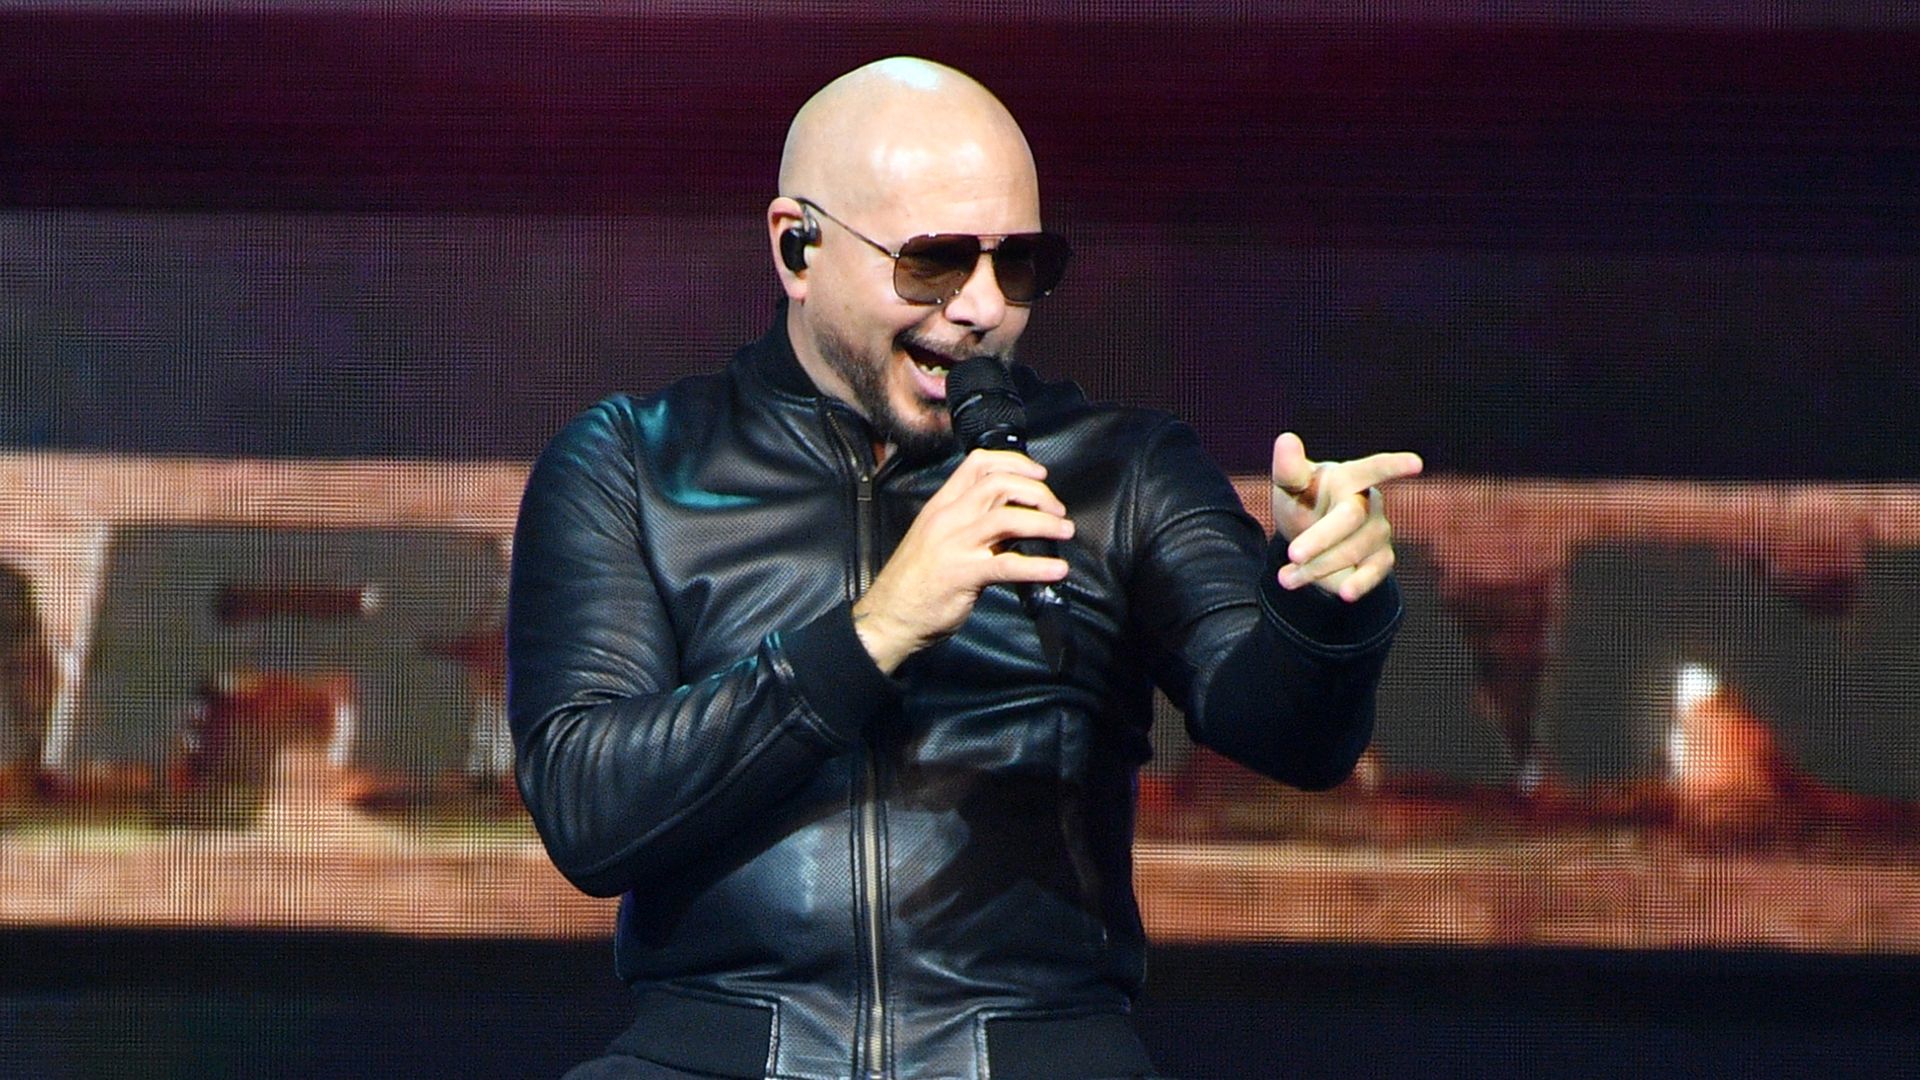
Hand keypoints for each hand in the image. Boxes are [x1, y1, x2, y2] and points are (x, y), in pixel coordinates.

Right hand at [853, 449, 1073, 673]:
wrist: (889, 616)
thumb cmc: (915, 581)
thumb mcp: (939, 538)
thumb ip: (971, 525)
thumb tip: (1015, 521)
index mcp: (941, 505)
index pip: (978, 464)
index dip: (1015, 463)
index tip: (1039, 475)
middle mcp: (948, 518)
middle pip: (999, 484)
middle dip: (1037, 493)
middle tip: (1057, 510)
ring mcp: (955, 545)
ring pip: (1008, 518)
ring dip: (1044, 523)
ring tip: (1064, 531)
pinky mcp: (963, 575)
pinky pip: (1008, 564)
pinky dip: (1038, 566)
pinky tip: (1057, 570)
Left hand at [1270, 432, 1422, 601]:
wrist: (1308, 538)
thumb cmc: (1302, 501)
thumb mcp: (1289, 485)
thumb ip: (1288, 467)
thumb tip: (1285, 438)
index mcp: (1349, 478)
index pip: (1372, 468)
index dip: (1392, 466)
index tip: (1415, 463)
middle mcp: (1368, 503)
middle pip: (1350, 518)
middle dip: (1321, 538)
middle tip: (1293, 554)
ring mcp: (1377, 531)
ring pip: (1353, 551)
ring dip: (1317, 567)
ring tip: (1285, 578)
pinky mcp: (1380, 559)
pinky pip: (1374, 572)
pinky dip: (1359, 583)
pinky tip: (1345, 593)